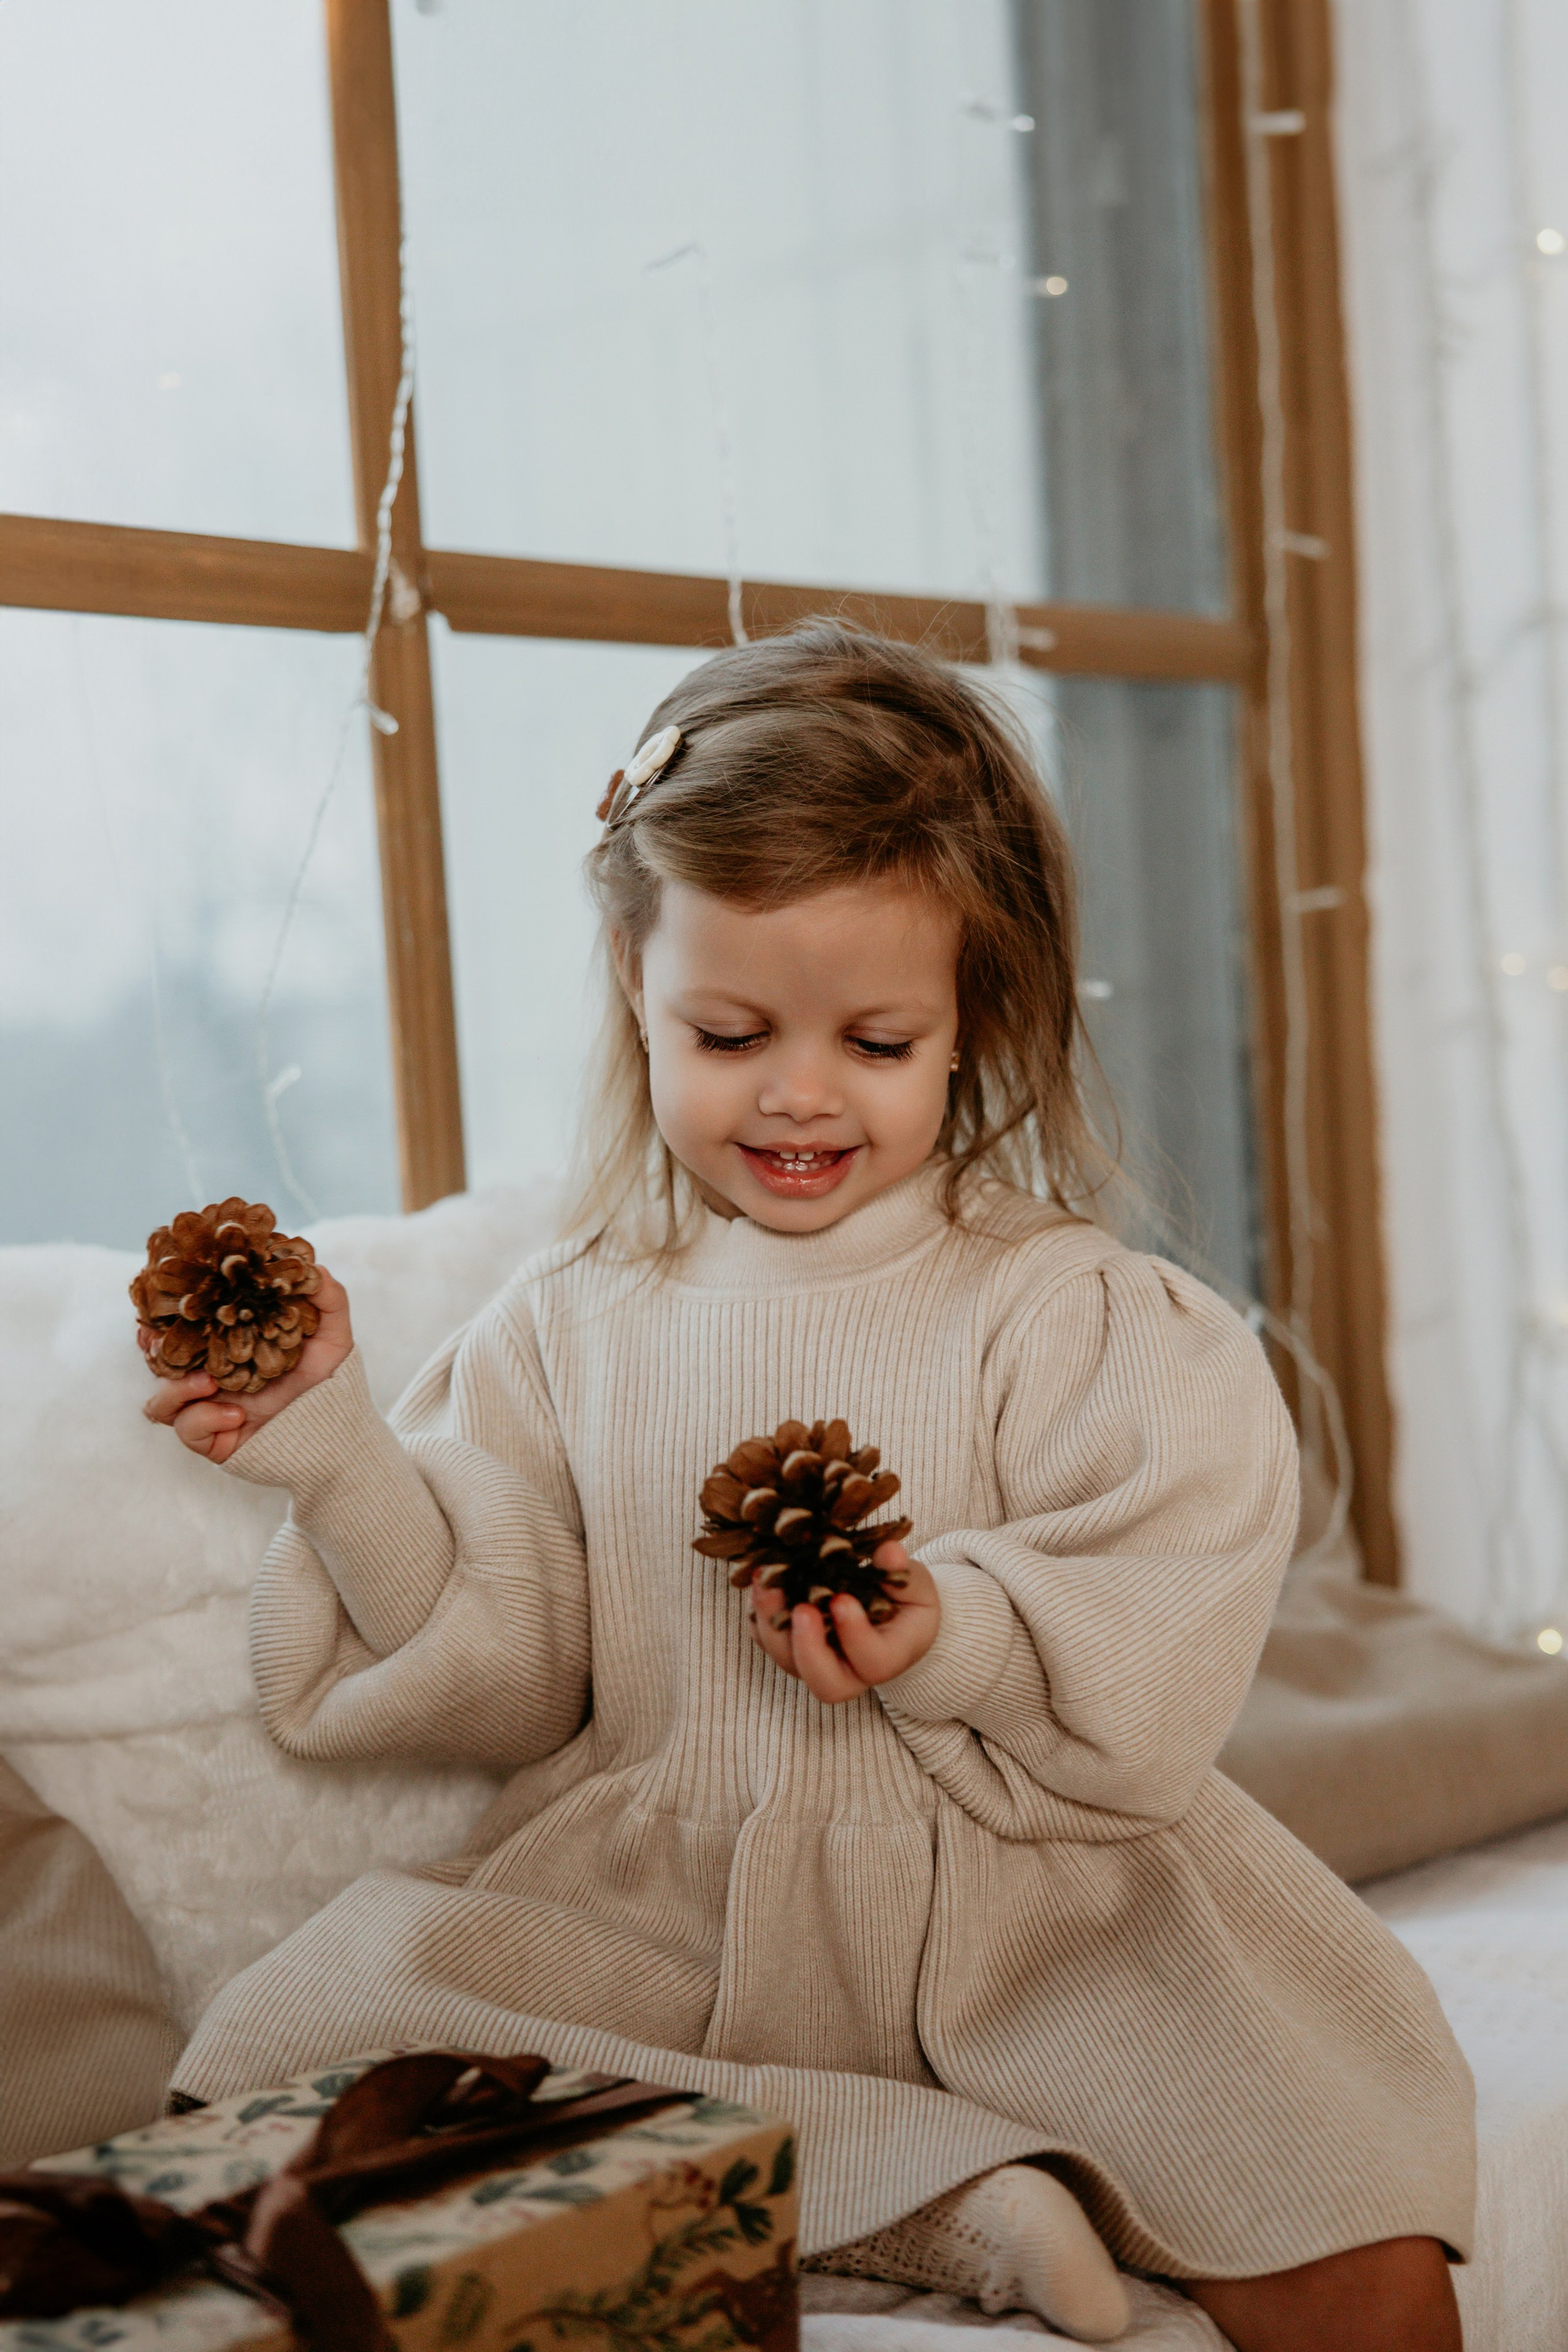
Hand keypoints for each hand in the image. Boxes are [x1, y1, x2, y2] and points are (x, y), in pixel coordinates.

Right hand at [140, 1268, 353, 1463]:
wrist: (336, 1432)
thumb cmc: (328, 1381)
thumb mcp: (332, 1337)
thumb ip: (329, 1300)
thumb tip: (314, 1266)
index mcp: (226, 1347)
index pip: (185, 1328)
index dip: (167, 1313)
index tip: (166, 1295)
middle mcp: (210, 1377)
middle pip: (160, 1362)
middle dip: (152, 1348)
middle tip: (156, 1338)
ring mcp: (207, 1410)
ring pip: (160, 1400)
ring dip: (176, 1387)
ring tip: (209, 1381)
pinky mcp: (212, 1440)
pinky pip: (187, 1429)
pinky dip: (206, 1419)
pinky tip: (237, 1414)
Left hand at [748, 1540, 938, 1703]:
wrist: (889, 1613)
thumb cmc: (905, 1602)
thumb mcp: (914, 1584)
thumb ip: (902, 1572)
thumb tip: (889, 1552)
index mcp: (888, 1658)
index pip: (873, 1663)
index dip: (855, 1636)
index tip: (843, 1600)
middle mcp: (850, 1672)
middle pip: (825, 1683)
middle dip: (807, 1648)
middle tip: (801, 1609)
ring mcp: (816, 1663)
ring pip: (789, 1662)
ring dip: (772, 1626)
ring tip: (767, 1583)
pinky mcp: (792, 1648)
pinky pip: (768, 1643)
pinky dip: (760, 1616)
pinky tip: (759, 1583)